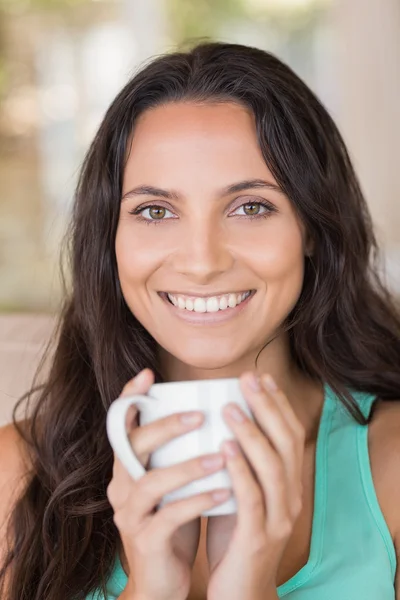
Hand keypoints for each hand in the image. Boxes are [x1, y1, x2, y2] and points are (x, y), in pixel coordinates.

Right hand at [107, 368, 230, 599]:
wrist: (164, 578)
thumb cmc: (175, 519)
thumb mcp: (173, 480)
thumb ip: (178, 450)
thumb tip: (209, 406)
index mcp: (128, 466)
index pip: (121, 425)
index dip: (129, 398)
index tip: (148, 374)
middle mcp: (121, 486)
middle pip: (132, 447)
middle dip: (165, 426)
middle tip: (199, 414)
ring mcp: (130, 514)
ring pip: (151, 482)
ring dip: (188, 466)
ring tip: (222, 455)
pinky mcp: (145, 540)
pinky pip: (169, 517)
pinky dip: (197, 501)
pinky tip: (225, 492)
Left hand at [206, 372, 304, 599]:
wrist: (239, 593)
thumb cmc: (234, 537)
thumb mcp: (240, 494)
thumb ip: (237, 463)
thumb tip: (215, 422)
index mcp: (288, 484)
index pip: (289, 435)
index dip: (277, 404)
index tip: (261, 376)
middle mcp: (290, 497)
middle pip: (285, 444)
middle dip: (267, 407)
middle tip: (248, 379)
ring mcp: (278, 519)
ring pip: (271, 468)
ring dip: (251, 433)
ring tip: (230, 406)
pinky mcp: (258, 538)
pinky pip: (251, 498)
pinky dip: (239, 469)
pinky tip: (224, 447)